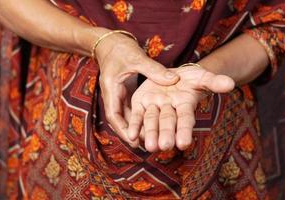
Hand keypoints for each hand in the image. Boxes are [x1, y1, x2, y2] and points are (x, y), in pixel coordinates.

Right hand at [95, 30, 179, 146]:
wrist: (110, 42)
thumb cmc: (120, 48)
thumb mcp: (137, 58)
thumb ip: (154, 70)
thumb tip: (173, 80)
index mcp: (111, 89)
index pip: (114, 115)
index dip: (124, 130)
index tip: (134, 141)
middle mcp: (113, 96)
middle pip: (121, 120)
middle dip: (133, 134)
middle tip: (148, 145)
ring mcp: (118, 95)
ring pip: (127, 117)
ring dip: (137, 128)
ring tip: (152, 139)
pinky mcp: (125, 93)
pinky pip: (132, 109)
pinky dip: (140, 118)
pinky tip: (152, 124)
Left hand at [127, 65, 234, 151]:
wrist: (172, 74)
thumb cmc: (191, 78)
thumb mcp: (202, 76)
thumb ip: (213, 81)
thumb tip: (231, 84)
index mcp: (185, 105)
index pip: (186, 119)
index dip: (185, 130)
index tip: (184, 144)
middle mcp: (169, 110)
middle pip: (168, 123)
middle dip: (166, 134)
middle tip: (164, 147)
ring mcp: (155, 107)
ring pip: (152, 122)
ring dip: (150, 134)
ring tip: (149, 147)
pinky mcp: (141, 103)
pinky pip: (137, 116)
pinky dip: (134, 126)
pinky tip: (131, 137)